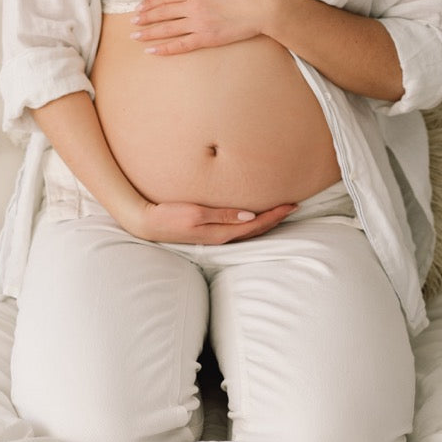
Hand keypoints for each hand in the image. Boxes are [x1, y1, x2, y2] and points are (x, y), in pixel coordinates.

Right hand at [120, 199, 296, 244]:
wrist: (146, 223)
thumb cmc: (168, 216)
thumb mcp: (195, 212)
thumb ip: (222, 214)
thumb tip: (250, 215)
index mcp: (221, 233)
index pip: (256, 224)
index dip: (275, 214)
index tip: (292, 204)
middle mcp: (221, 236)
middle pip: (256, 229)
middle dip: (276, 218)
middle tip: (294, 206)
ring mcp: (214, 235)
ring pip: (248, 229)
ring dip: (266, 220)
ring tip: (279, 210)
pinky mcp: (207, 231)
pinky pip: (237, 227)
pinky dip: (251, 221)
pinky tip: (252, 215)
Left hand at [131, 0, 276, 55]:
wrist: (264, 6)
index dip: (150, 2)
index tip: (139, 7)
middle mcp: (192, 6)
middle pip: (163, 12)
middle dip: (145, 17)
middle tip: (132, 21)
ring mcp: (199, 23)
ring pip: (167, 29)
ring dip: (149, 32)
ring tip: (135, 35)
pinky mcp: (207, 38)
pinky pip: (181, 44)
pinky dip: (165, 48)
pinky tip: (152, 50)